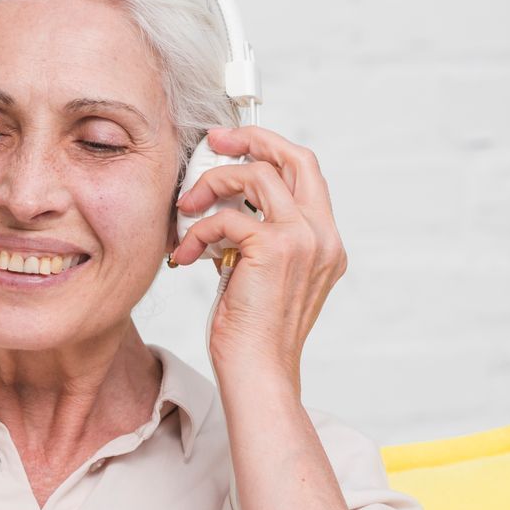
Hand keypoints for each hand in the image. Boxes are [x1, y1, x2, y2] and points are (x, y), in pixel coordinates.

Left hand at [169, 126, 347, 387]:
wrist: (259, 370)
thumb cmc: (253, 331)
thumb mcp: (258, 273)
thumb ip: (255, 238)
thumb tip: (221, 206)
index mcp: (324, 240)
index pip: (306, 172)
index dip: (270, 148)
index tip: (233, 144)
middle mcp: (322, 235)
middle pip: (294, 158)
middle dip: (251, 139)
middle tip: (214, 142)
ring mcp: (303, 239)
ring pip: (257, 176)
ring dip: (211, 184)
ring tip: (186, 207)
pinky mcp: (273, 249)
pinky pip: (225, 217)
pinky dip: (197, 230)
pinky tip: (185, 254)